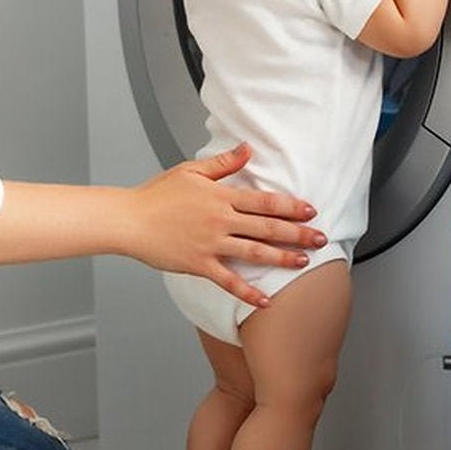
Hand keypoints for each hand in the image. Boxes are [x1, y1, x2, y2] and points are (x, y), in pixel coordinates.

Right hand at [127, 143, 323, 305]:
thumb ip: (224, 163)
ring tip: (303, 262)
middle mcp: (220, 220)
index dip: (291, 206)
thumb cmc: (157, 195)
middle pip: (267, 227)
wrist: (128, 219)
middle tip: (321, 238)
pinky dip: (248, 292)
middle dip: (298, 234)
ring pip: (254, 253)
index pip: (265, 201)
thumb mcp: (191, 170)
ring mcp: (211, 244)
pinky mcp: (199, 265)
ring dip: (282, 258)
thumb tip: (248, 149)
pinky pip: (228, 281)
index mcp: (221, 196)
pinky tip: (265, 300)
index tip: (311, 211)